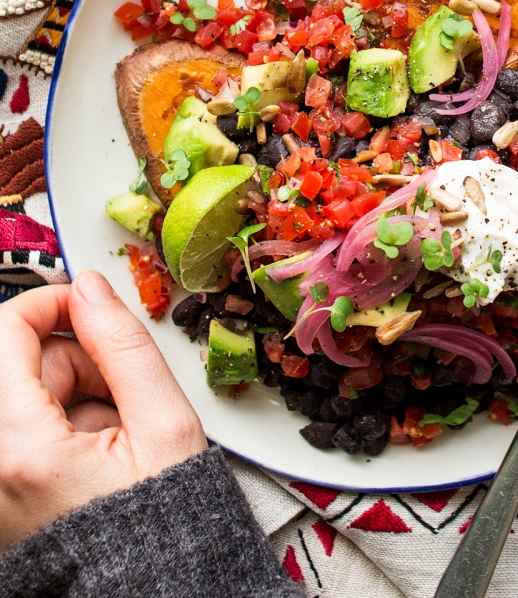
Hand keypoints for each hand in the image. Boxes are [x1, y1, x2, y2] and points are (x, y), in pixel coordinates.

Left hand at [0, 271, 207, 550]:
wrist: (154, 596)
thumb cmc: (161, 531)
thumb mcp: (164, 424)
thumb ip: (125, 346)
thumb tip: (92, 288)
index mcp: (21, 449)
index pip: (7, 333)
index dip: (52, 303)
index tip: (88, 304)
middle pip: (18, 365)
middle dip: (75, 359)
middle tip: (122, 387)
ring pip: (23, 395)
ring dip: (72, 392)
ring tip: (118, 430)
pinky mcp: (4, 491)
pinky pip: (23, 429)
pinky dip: (61, 424)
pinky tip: (99, 450)